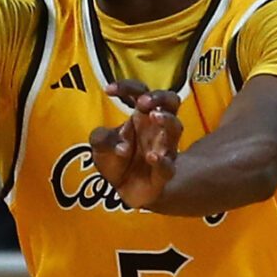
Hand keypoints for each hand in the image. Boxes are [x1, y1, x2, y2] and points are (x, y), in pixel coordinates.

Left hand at [88, 82, 180, 209]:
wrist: (123, 190)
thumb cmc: (116, 160)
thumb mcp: (100, 146)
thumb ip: (101, 138)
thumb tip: (120, 146)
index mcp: (140, 115)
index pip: (140, 91)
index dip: (127, 87)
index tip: (108, 90)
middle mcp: (156, 128)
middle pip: (171, 101)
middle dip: (160, 96)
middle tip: (143, 102)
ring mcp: (164, 148)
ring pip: (176, 128)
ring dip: (166, 119)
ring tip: (154, 117)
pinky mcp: (165, 172)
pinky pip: (169, 165)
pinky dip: (162, 160)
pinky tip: (151, 157)